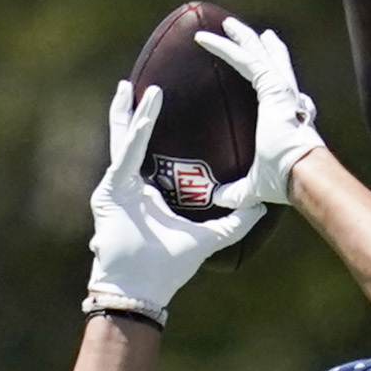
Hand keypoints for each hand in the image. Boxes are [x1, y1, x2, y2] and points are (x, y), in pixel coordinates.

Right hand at [85, 80, 260, 321]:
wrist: (143, 288)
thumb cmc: (167, 268)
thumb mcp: (207, 239)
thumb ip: (233, 223)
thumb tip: (261, 209)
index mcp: (147, 190)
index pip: (150, 150)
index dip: (154, 127)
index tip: (162, 100)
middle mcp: (128, 184)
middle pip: (129, 139)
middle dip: (131, 110)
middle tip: (137, 82)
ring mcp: (116, 187)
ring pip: (121, 141)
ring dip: (128, 114)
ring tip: (129, 87)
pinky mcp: (110, 192)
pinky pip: (127, 158)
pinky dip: (136, 137)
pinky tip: (143, 117)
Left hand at [190, 16, 328, 216]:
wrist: (302, 175)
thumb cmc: (285, 182)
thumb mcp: (255, 187)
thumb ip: (237, 191)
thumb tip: (220, 198)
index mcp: (286, 117)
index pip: (278, 89)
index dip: (272, 74)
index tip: (266, 65)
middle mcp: (287, 99)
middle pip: (271, 64)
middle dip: (258, 46)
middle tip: (250, 32)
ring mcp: (283, 90)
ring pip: (259, 55)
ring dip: (242, 38)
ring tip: (227, 24)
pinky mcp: (274, 87)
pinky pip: (246, 60)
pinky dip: (225, 48)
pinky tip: (207, 38)